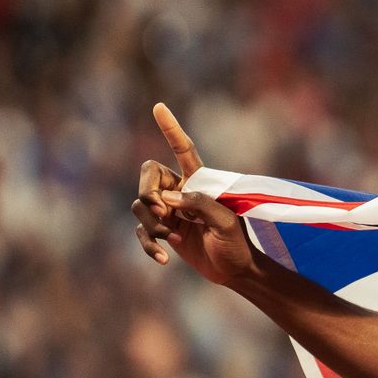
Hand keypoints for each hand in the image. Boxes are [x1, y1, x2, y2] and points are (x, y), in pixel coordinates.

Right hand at [131, 103, 258, 285]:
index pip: (182, 149)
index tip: (158, 107)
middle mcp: (179, 191)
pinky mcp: (162, 232)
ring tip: (173, 240)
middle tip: (161, 212)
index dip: (171, 129)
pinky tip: (164, 258)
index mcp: (198, 181)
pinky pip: (142, 232)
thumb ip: (198, 205)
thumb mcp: (225, 221)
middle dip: (147, 192)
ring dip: (152, 224)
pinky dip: (149, 245)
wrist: (235, 270)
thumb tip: (165, 199)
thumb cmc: (237, 242)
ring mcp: (168, 211)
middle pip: (148, 176)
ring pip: (141, 206)